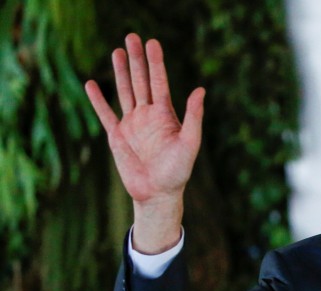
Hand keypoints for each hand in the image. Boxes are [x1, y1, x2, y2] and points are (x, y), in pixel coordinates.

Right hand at [85, 34, 204, 252]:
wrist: (158, 194)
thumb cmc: (178, 172)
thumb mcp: (190, 143)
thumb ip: (194, 117)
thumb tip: (200, 89)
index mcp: (166, 116)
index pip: (159, 82)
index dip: (156, 62)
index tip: (152, 43)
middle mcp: (148, 116)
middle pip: (141, 81)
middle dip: (137, 59)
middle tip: (132, 36)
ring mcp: (132, 124)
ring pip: (125, 92)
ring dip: (121, 72)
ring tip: (117, 51)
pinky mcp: (117, 136)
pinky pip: (105, 114)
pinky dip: (98, 100)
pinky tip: (92, 84)